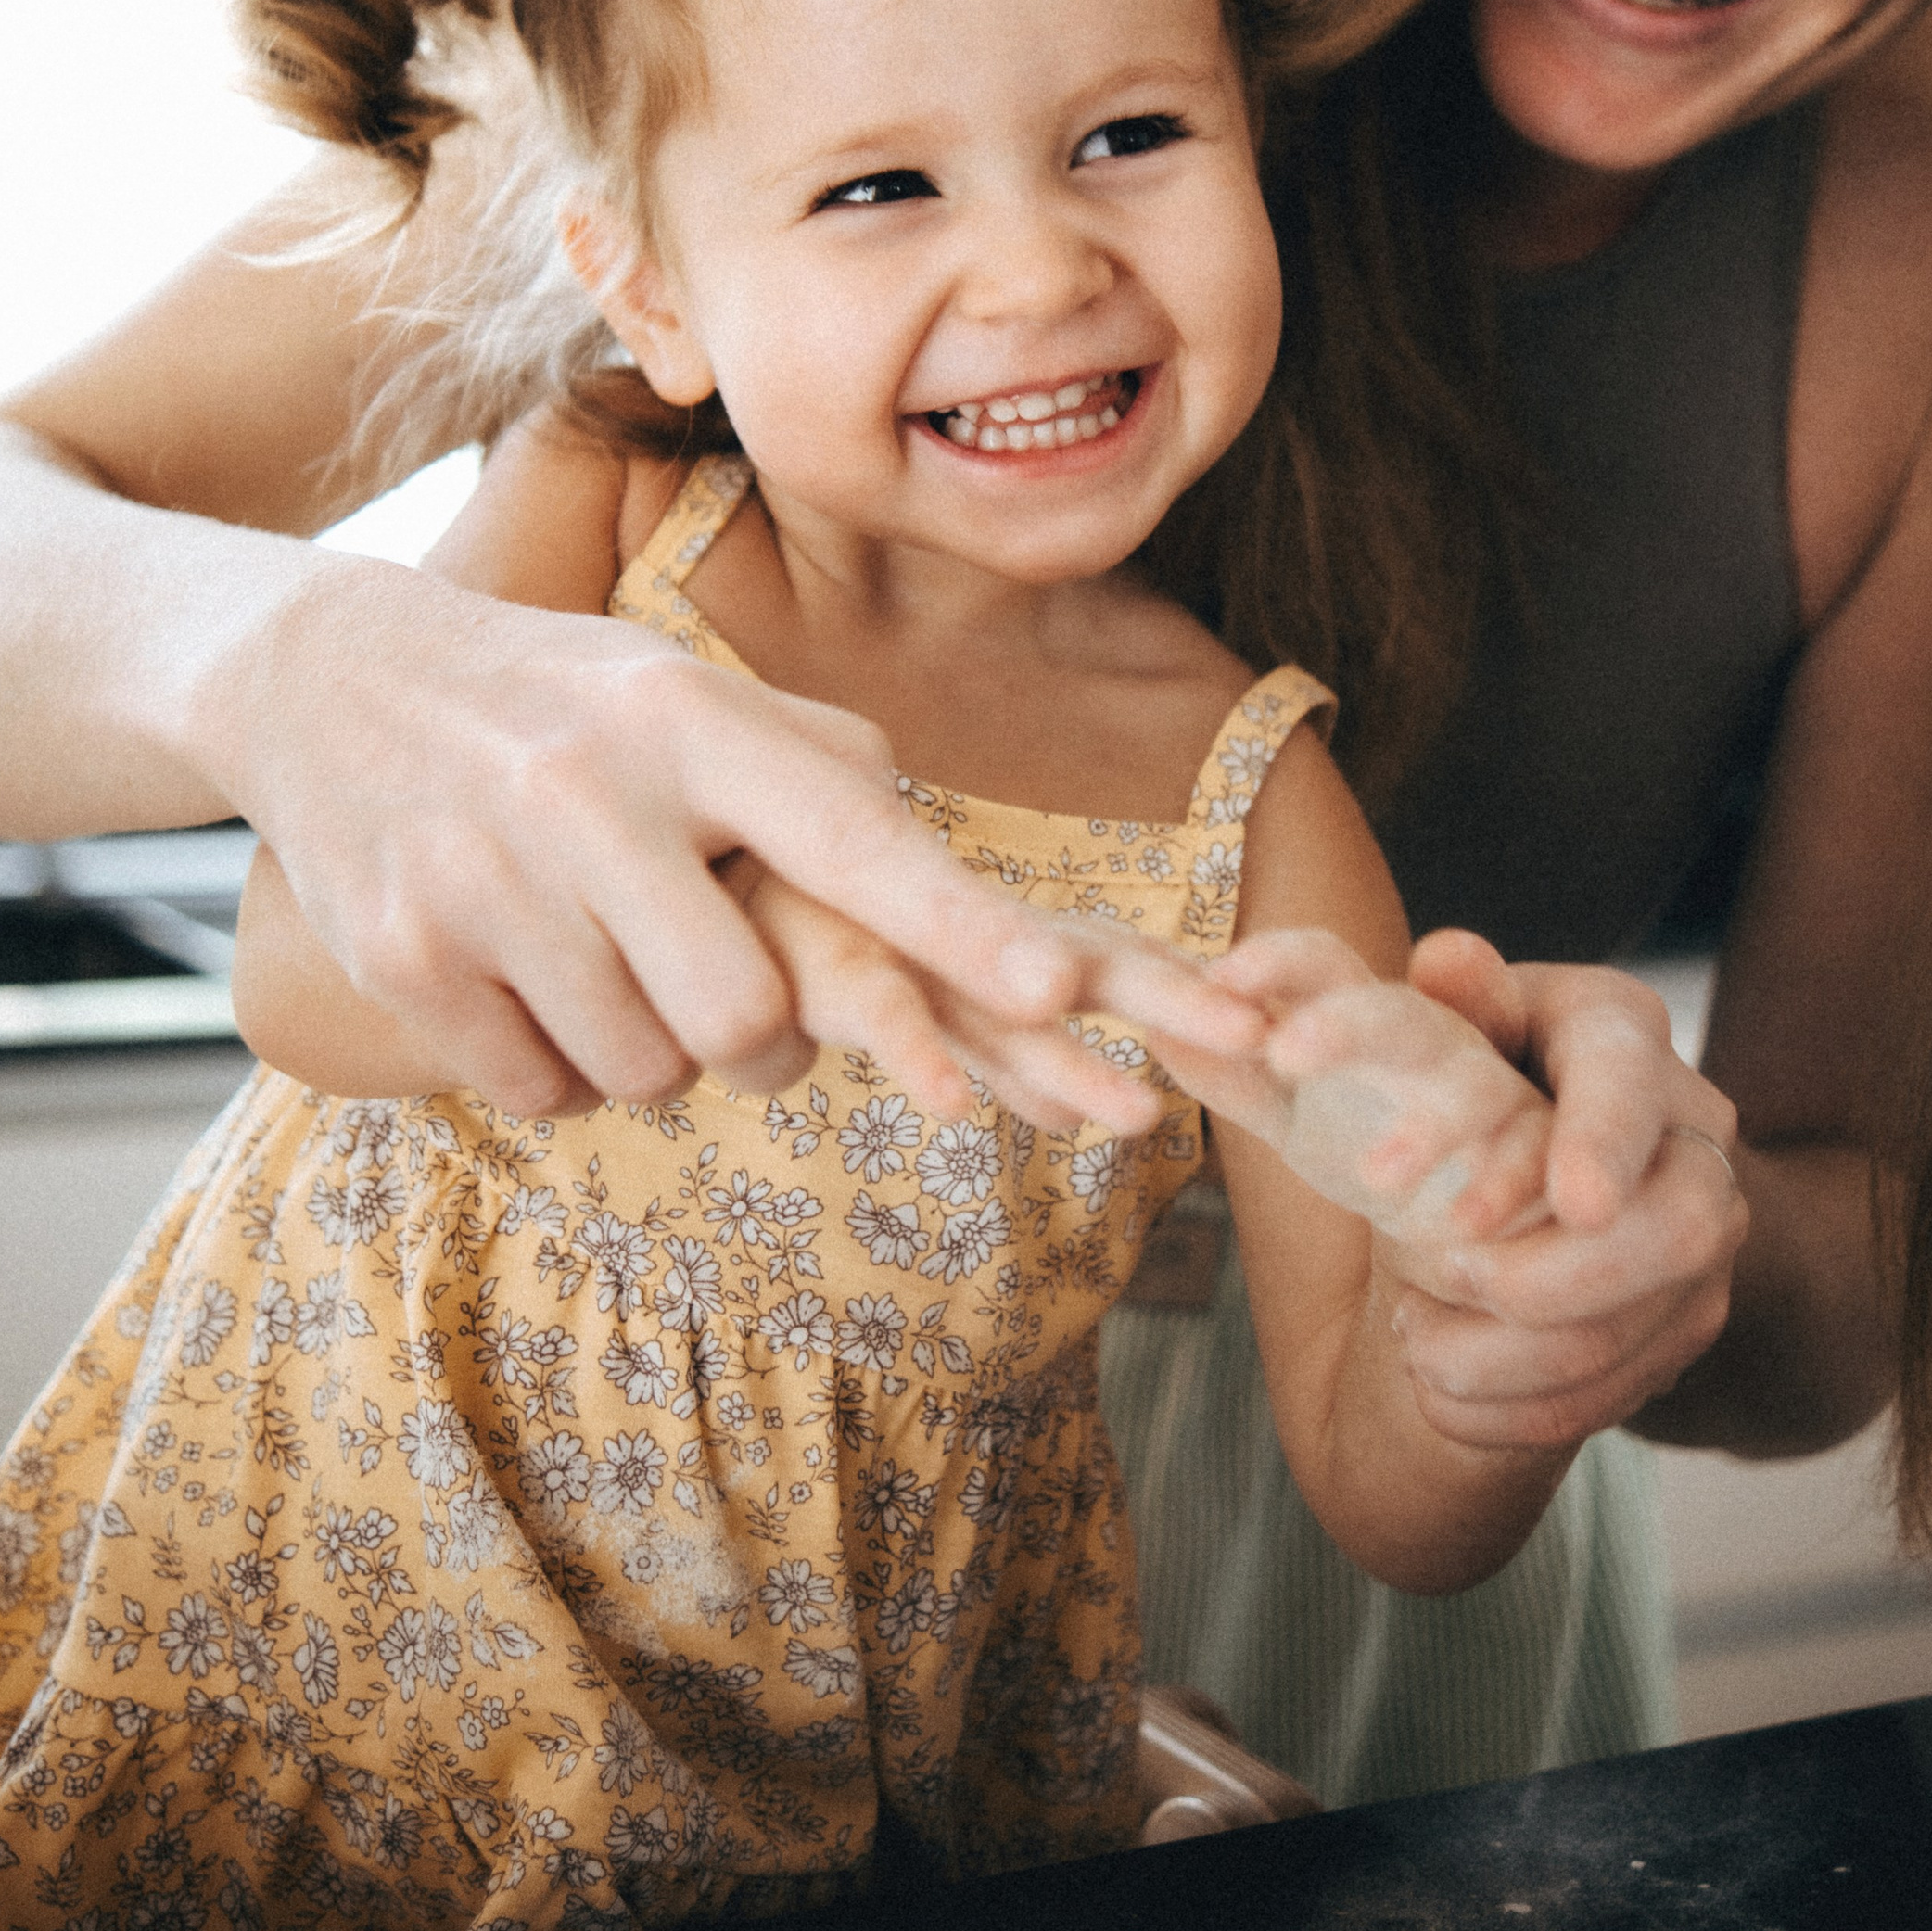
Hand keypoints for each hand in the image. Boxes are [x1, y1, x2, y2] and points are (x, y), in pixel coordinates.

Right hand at [208, 562, 1261, 1119]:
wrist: (331, 674)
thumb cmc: (564, 697)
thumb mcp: (690, 692)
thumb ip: (822, 767)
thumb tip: (944, 867)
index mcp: (690, 717)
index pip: (853, 836)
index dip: (960, 924)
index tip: (1059, 987)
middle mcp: (593, 790)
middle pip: (747, 1017)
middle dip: (756, 1040)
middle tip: (714, 986)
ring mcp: (487, 875)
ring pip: (649, 1071)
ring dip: (652, 1050)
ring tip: (604, 952)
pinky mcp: (403, 954)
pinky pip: (543, 1089)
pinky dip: (556, 1065)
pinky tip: (521, 972)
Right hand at [736, 876, 1264, 1137]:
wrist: (656, 816)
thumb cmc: (779, 895)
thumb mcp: (893, 971)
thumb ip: (983, 1033)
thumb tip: (1076, 1112)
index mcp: (979, 930)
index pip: (1094, 960)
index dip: (1182, 992)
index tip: (1275, 1035)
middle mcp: (942, 927)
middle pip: (1069, 963)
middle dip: (1169, 1002)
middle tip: (1258, 1041)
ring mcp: (874, 936)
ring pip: (985, 1006)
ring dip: (1058, 1061)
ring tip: (1134, 1113)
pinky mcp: (796, 956)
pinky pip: (864, 1009)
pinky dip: (912, 1052)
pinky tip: (951, 1105)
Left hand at [1140, 928, 1552, 1235]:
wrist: (1490, 1192)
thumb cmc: (1380, 1131)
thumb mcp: (1302, 1109)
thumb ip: (1239, 1074)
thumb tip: (1153, 1029)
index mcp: (1370, 1016)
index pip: (1324, 963)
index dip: (1277, 961)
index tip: (1219, 977)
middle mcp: (1437, 1040)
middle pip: (1394, 1013)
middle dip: (1347, 1026)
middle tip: (1287, 1053)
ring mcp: (1497, 1095)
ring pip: (1472, 1090)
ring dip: (1428, 1131)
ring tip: (1377, 1177)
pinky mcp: (1542, 1153)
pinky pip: (1530, 1166)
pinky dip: (1499, 1193)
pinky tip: (1462, 1227)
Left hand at [1379, 935, 1748, 1451]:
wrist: (1528, 1144)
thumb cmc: (1479, 1057)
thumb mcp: (1459, 1017)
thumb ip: (1454, 998)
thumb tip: (1447, 958)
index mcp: (1621, 1033)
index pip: (1633, 1082)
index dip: (1607, 1142)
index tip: (1571, 1201)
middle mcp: (1691, 1133)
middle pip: (1685, 1224)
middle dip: (1566, 1273)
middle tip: (1451, 1277)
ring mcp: (1702, 1236)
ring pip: (1653, 1325)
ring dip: (1525, 1354)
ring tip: (1415, 1342)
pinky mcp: (1683, 1320)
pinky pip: (1624, 1391)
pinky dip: (1524, 1408)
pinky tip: (1443, 1395)